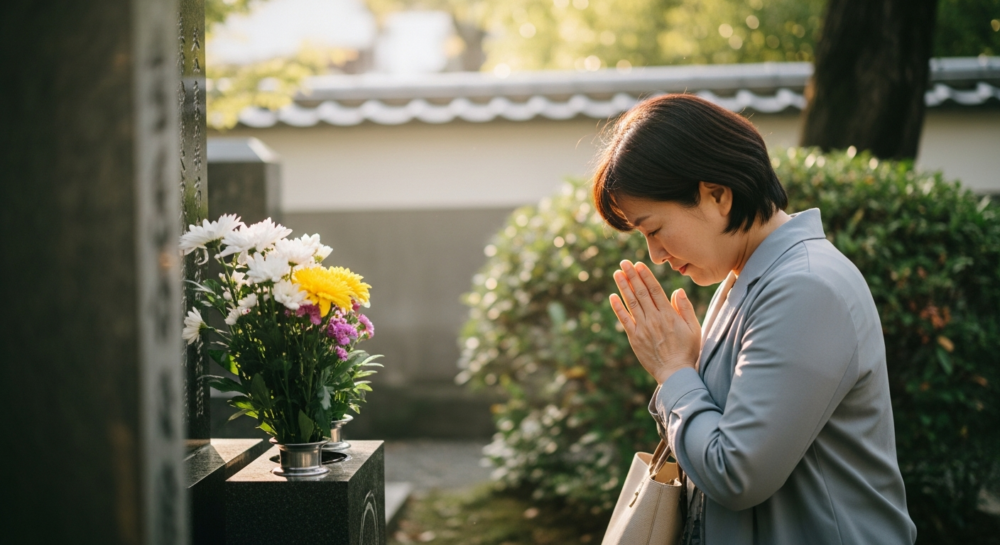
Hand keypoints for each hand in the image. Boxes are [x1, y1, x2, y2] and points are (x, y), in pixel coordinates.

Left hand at [609, 261, 701, 384]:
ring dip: (623, 287)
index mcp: (669, 315)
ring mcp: (643, 328)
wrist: (675, 373)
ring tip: (617, 273)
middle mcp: (654, 319)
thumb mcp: (694, 328)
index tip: (638, 264)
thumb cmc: (688, 351)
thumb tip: (678, 290)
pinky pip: (624, 320)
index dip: (645, 276)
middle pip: (641, 293)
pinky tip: (612, 296)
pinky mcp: (634, 338)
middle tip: (623, 263)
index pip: (655, 290)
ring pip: (631, 303)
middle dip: (632, 276)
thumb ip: (685, 309)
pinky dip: (618, 308)